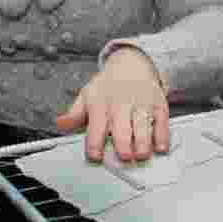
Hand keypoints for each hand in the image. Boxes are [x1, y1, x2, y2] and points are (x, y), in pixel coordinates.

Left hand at [55, 48, 168, 162]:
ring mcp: (141, 103)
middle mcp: (120, 103)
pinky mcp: (158, 104)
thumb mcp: (87, 96)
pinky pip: (162, 122)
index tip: (95, 157)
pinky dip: (162, 136)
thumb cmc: (106, 87)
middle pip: (121, 128)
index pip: (95, 126)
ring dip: (143, 144)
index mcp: (99, 103)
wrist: (130, 64)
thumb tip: (60, 125)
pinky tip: (159, 147)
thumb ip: (74, 114)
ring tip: (141, 155)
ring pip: (143, 126)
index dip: (94, 144)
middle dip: (123, 145)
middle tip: (124, 157)